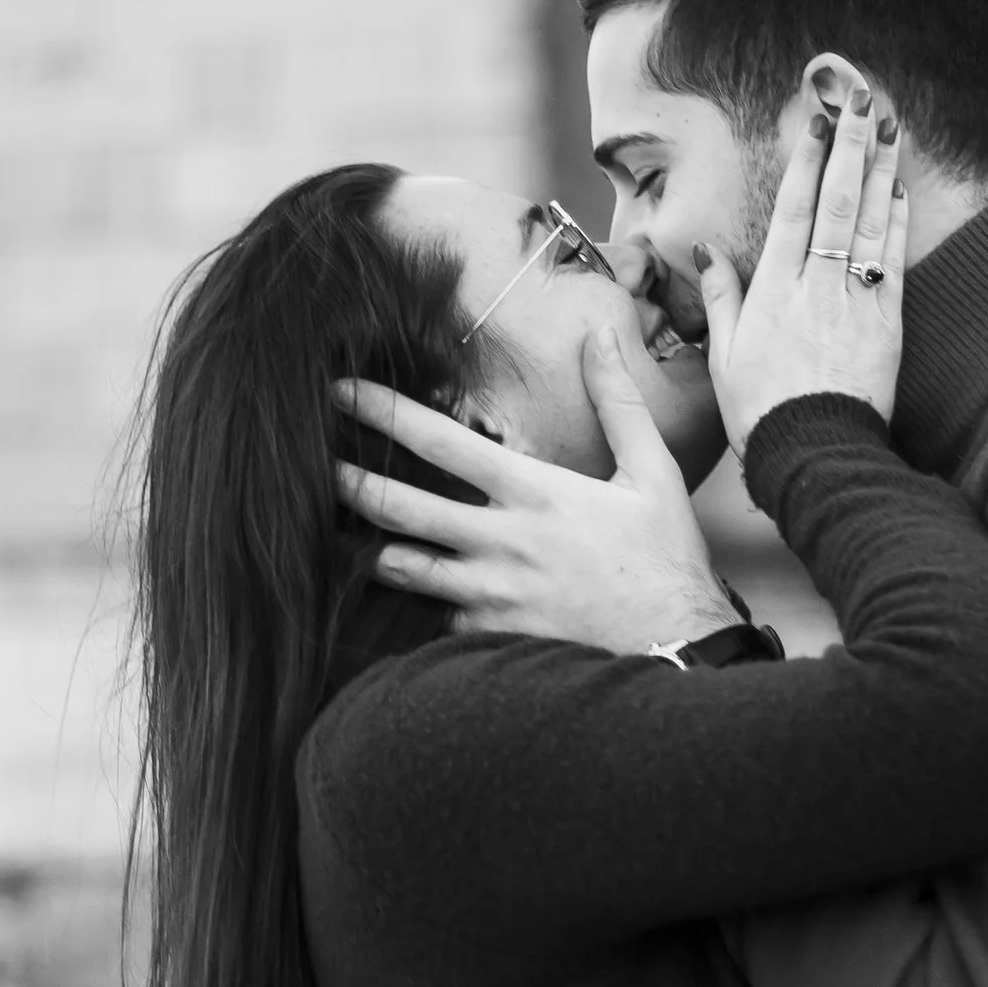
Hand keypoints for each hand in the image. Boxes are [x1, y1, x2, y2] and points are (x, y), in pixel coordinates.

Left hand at [333, 332, 734, 650]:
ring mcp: (491, 596)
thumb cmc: (666, 560)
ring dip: (367, 545)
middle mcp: (501, 543)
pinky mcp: (491, 639)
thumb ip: (620, 403)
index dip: (383, 412)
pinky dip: (421, 602)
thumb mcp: (653, 473)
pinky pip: (437, 617)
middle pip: (400, 508)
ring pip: (402, 568)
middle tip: (310, 462)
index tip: (341, 389)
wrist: (678, 649)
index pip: (442, 443)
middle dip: (349, 480)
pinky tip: (394, 595)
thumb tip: (600, 337)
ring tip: (331, 530)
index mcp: (535, 493)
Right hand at [696, 85, 908, 454]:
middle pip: (836, 201)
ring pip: (869, 221)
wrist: (815, 455)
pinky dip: (896, 221)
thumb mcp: (723, 356)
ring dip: (880, 169)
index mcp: (773, 290)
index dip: (805, 160)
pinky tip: (900, 189)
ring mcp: (856, 301)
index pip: (792, 209)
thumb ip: (720, 298)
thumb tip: (707, 252)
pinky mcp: (888, 324)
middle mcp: (817, 286)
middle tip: (861, 99)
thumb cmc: (761, 411)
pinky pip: (893, 260)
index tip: (814, 120)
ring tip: (889, 126)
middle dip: (849, 145)